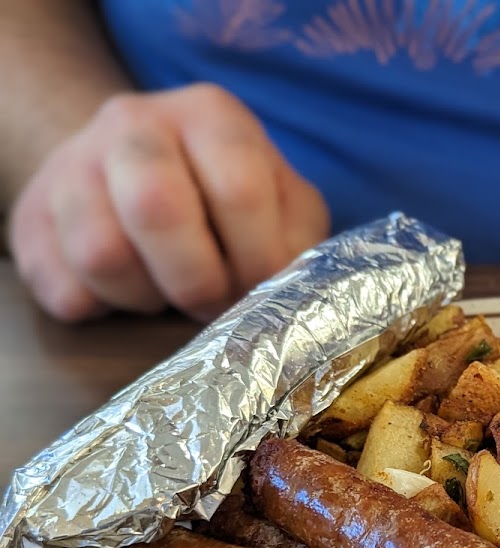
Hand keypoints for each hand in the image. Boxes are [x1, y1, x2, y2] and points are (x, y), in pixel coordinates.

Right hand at [7, 83, 328, 322]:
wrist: (130, 167)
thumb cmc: (224, 196)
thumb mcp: (283, 202)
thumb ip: (298, 240)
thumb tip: (288, 293)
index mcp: (210, 115)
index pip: (238, 190)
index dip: (256, 258)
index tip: (260, 289)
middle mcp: (134, 124)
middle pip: (156, 209)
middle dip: (196, 281)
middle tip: (213, 304)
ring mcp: (72, 164)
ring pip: (101, 254)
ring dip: (147, 298)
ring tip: (168, 293)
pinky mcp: (31, 217)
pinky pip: (64, 287)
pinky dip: (101, 309)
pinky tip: (127, 291)